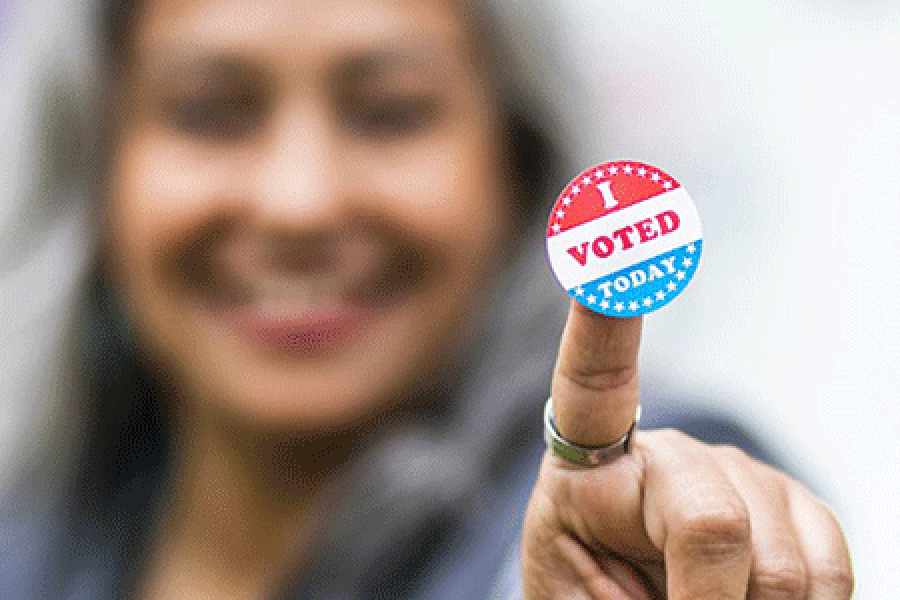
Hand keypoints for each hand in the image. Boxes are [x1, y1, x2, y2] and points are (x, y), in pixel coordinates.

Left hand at [522, 302, 852, 598]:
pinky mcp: (796, 506)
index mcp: (593, 463)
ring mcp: (740, 474)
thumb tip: (722, 580)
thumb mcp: (580, 595)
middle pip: (714, 523)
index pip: (595, 376)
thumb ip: (629, 585)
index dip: (604, 313)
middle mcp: (670, 454)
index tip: (606, 251)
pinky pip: (830, 573)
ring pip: (784, 566)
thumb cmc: (590, 592)